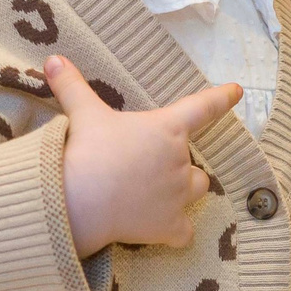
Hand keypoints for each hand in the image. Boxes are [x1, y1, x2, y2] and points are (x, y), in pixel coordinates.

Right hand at [46, 54, 242, 256]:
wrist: (79, 201)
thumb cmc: (86, 152)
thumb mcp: (81, 114)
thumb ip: (71, 85)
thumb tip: (52, 59)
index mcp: (166, 129)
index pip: (203, 108)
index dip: (222, 99)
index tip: (238, 92)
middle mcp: (180, 161)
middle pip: (193, 161)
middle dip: (177, 163)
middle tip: (146, 167)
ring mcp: (178, 196)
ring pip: (197, 189)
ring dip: (185, 190)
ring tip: (158, 193)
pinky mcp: (169, 226)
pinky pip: (185, 231)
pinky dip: (177, 231)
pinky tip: (163, 230)